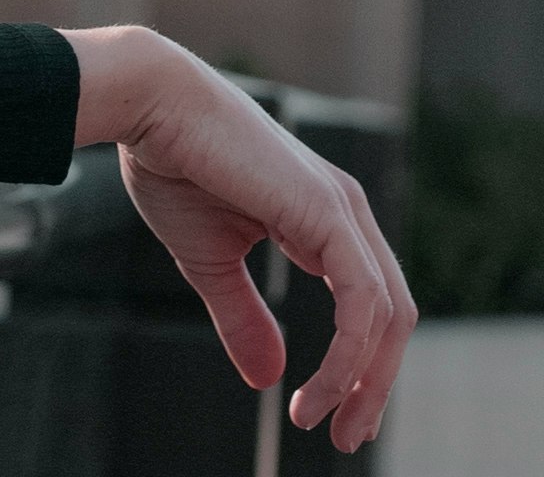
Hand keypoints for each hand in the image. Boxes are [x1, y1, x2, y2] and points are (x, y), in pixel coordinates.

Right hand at [67, 28, 414, 453]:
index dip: (360, 366)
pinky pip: (362, 304)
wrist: (151, 107)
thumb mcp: (211, 263)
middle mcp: (346, 213)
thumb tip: (269, 376)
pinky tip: (313, 391)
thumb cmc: (174, 167)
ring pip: (387, 316)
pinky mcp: (329, 214)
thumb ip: (245, 317)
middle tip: (346, 437)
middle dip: (374, 385)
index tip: (330, 415)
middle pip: (392, 317)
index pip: (370, 305)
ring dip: (362, 382)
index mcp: (325, 219)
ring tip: (323, 422)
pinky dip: (346, 357)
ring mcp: (343, 210)